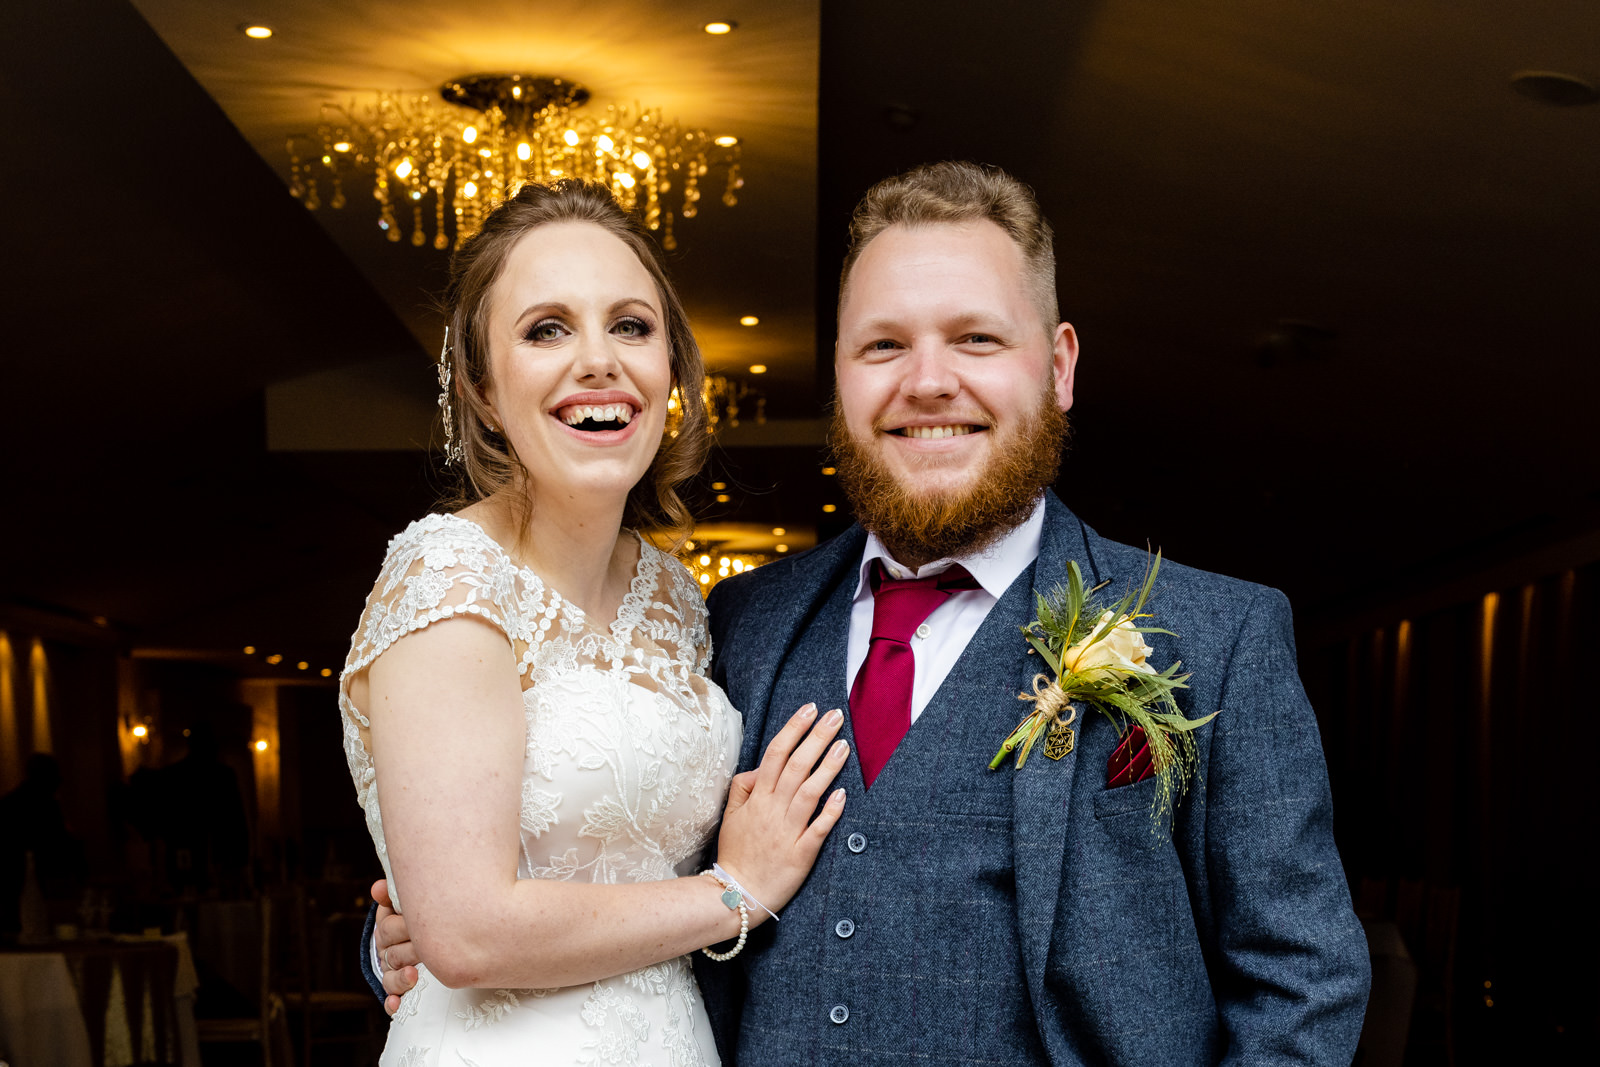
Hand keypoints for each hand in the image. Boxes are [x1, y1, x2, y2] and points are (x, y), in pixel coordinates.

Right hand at [371, 879, 419, 1014]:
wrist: (446, 937)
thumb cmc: (428, 917)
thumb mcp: (414, 903)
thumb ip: (396, 895)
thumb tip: (378, 887)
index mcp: (390, 930)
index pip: (387, 928)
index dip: (399, 926)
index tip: (413, 923)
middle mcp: (389, 953)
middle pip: (390, 953)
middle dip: (408, 949)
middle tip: (425, 946)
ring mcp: (394, 974)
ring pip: (389, 979)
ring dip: (399, 978)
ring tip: (413, 974)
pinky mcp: (402, 992)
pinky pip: (391, 1001)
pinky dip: (393, 1003)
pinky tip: (397, 1002)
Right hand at [714, 704, 848, 923]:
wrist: (737, 894)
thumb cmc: (736, 853)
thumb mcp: (730, 815)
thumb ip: (743, 787)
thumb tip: (759, 767)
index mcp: (758, 798)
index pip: (776, 754)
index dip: (794, 729)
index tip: (810, 709)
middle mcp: (773, 810)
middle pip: (797, 765)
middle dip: (817, 737)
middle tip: (835, 715)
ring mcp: (788, 831)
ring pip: (809, 792)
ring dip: (828, 767)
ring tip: (844, 745)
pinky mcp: (802, 853)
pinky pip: (818, 828)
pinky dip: (830, 810)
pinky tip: (843, 793)